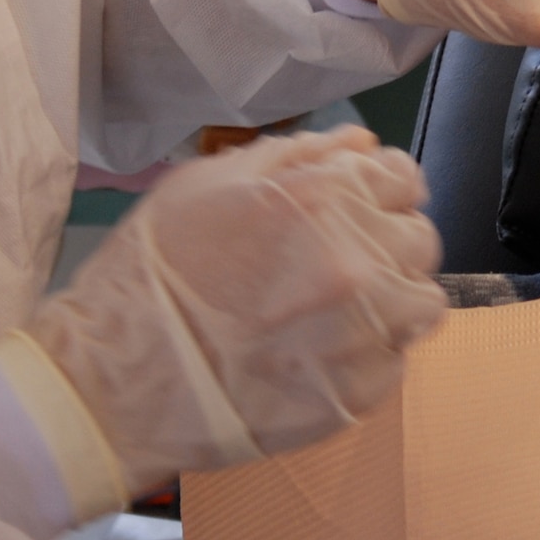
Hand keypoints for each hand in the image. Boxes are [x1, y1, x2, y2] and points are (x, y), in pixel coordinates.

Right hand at [24, 127, 447, 493]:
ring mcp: (364, 331)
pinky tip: (315, 357)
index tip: (355, 213)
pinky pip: (396, 362)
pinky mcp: (360, 393)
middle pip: (419, 239)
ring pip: (422, 303)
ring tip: (332, 316)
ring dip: (388, 303)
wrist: (117, 377)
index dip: (378, 193)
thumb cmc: (154, 269)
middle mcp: (357, 259)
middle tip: (332, 268)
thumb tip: (360, 146)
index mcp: (323, 196)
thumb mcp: (209, 183)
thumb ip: (296, 157)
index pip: (403, 178)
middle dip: (385, 245)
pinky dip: (367, 357)